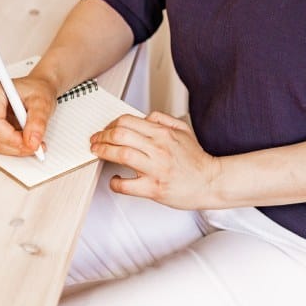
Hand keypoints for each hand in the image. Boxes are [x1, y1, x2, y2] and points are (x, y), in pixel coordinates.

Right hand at [0, 75, 55, 156]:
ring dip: (14, 148)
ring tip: (32, 140)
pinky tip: (24, 139)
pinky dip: (11, 146)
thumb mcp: (43, 102)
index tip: (30, 143)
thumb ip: (38, 122)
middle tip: (36, 145)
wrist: (37, 87)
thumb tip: (32, 142)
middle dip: (15, 145)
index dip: (11, 138)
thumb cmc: (36, 89)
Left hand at [90, 111, 220, 209]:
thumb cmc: (196, 159)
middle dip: (102, 136)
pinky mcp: (154, 188)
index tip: (105, 130)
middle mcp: (158, 148)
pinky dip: (115, 182)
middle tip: (95, 140)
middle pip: (120, 135)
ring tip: (97, 152)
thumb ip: (163, 119)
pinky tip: (114, 179)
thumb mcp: (183, 129)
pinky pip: (126, 185)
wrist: (210, 182)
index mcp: (163, 133)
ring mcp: (155, 169)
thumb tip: (145, 117)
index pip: (128, 121)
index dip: (110, 124)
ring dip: (103, 152)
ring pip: (121, 155)